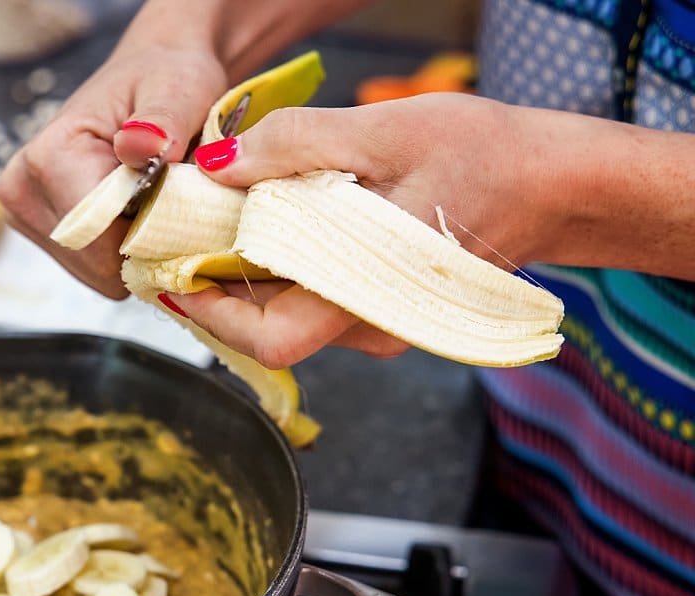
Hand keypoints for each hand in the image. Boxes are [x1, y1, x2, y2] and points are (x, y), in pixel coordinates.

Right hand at [0, 45, 227, 297]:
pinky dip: (127, 251)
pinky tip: (138, 212)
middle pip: (99, 267)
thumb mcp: (178, 89)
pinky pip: (98, 271)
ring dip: (138, 248)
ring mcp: (26, 217)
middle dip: (147, 244)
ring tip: (154, 199)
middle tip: (173, 197)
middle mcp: (22, 192)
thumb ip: (164, 121)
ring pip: (100, 274)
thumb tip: (142, 147)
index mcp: (48, 158)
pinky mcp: (41, 233)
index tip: (186, 204)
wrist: (150, 75)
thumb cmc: (165, 78)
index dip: (154, 237)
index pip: (101, 243)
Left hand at [164, 93, 545, 367]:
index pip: (270, 338)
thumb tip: (218, 164)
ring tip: (230, 221)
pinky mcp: (386, 312)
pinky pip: (318, 303)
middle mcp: (373, 327)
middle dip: (220, 290)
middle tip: (187, 238)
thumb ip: (296, 145)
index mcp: (371, 292)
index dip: (211, 314)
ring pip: (292, 315)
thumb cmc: (483, 157)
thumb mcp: (384, 131)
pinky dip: (287, 272)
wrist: (551, 185)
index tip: (171, 274)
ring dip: (252, 276)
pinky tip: (280, 226)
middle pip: (270, 329)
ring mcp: (381, 325)